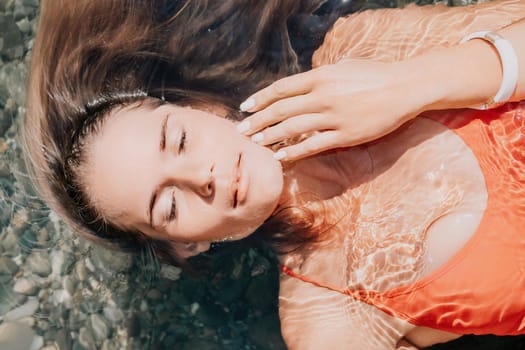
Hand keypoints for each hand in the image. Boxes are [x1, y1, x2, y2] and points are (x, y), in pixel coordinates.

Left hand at [237, 59, 425, 161]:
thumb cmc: (375, 74)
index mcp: (321, 76)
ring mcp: (334, 116)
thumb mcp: (344, 66)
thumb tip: (302, 84)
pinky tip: (280, 156)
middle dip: (258, 121)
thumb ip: (321, 75)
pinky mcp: (345, 135)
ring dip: (270, 137)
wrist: (405, 87)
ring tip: (254, 144)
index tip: (245, 107)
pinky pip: (313, 145)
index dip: (260, 98)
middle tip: (241, 130)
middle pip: (281, 110)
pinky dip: (294, 151)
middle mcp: (323, 96)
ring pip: (292, 129)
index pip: (282, 89)